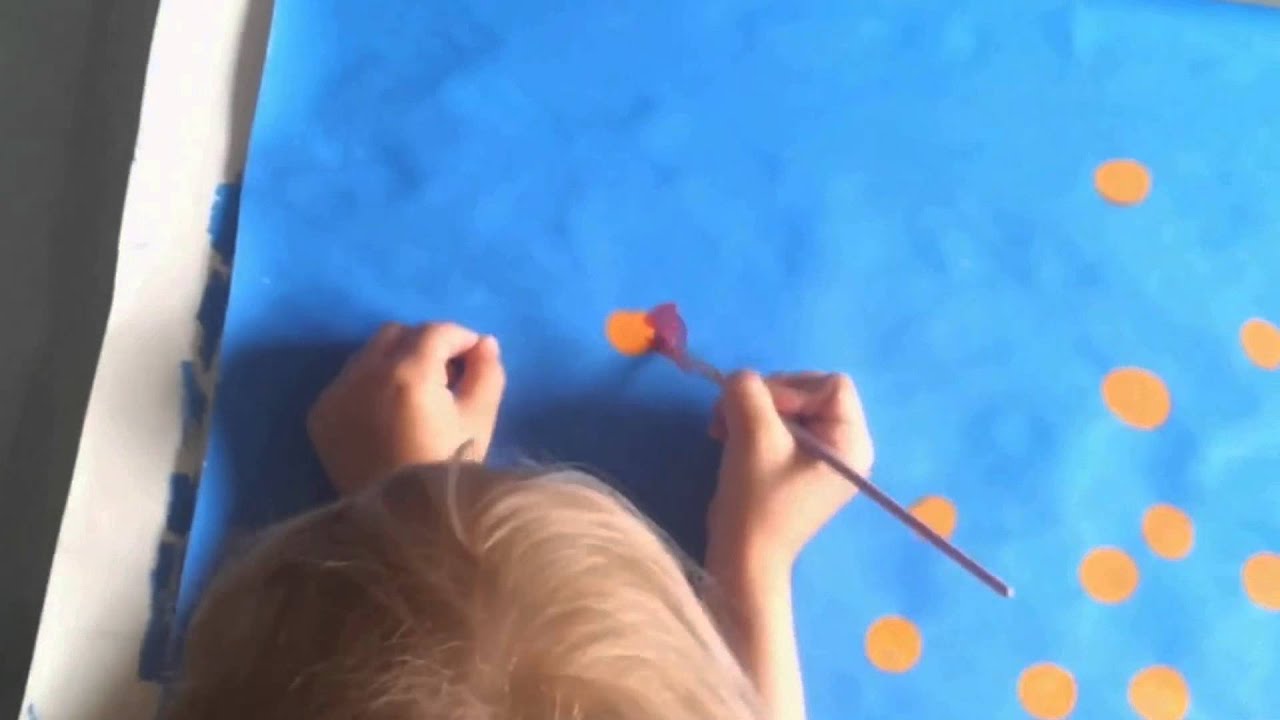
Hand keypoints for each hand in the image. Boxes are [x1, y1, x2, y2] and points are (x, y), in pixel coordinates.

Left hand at [307, 322, 505, 495]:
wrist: (400, 523)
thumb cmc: (446, 469)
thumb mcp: (479, 420)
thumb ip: (486, 372)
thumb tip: (483, 344)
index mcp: (408, 374)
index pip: (435, 332)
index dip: (460, 337)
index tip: (474, 354)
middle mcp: (365, 374)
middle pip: (398, 334)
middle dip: (426, 343)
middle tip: (447, 372)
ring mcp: (336, 393)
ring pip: (368, 353)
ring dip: (396, 359)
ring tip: (416, 392)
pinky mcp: (320, 414)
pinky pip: (348, 380)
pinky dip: (370, 383)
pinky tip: (388, 411)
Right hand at [707, 371, 872, 573]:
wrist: (742, 556)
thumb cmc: (758, 501)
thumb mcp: (754, 437)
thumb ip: (748, 392)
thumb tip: (739, 379)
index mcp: (851, 442)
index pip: (830, 385)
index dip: (790, 389)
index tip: (760, 414)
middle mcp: (845, 445)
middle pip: (807, 390)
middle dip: (765, 398)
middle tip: (729, 415)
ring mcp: (820, 454)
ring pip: (786, 404)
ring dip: (749, 410)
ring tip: (721, 428)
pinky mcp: (796, 461)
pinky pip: (776, 423)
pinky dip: (749, 423)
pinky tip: (726, 435)